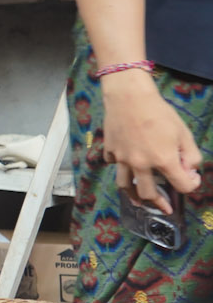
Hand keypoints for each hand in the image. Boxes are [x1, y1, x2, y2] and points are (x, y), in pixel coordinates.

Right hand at [102, 74, 202, 206]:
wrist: (129, 96)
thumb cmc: (160, 112)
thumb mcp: (184, 133)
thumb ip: (191, 156)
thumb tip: (189, 171)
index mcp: (163, 160)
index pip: (181, 186)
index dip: (190, 186)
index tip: (191, 180)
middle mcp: (140, 164)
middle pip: (147, 194)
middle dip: (158, 202)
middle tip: (164, 207)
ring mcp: (122, 159)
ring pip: (124, 186)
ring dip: (133, 196)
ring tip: (139, 201)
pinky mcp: (110, 150)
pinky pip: (114, 165)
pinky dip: (121, 168)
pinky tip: (126, 165)